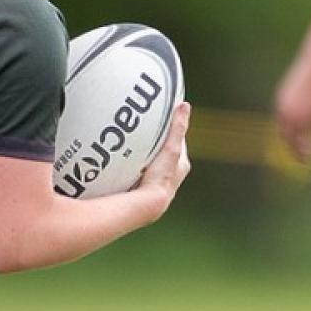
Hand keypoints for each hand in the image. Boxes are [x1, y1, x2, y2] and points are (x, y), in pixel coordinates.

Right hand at [136, 100, 191, 215]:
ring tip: (131, 146)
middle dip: (156, 142)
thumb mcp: (171, 149)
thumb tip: (185, 105)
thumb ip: (177, 128)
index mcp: (181, 164)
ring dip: (145, 155)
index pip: (177, 140)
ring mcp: (159, 182)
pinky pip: (142, 172)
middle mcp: (173, 174)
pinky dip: (136, 166)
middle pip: (165, 151)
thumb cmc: (162, 177)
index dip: (170, 129)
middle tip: (143, 131)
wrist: (149, 205)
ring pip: (153, 163)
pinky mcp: (146, 189)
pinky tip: (125, 164)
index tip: (161, 117)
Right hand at [273, 58, 310, 161]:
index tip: (307, 160)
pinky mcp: (280, 95)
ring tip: (300, 138)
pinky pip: (282, 114)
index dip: (301, 154)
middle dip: (292, 146)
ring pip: (282, 125)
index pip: (296, 144)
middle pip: (286, 137)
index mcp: (299, 120)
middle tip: (300, 154)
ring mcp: (280, 104)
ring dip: (290, 134)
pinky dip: (288, 121)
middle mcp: (286, 114)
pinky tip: (298, 120)